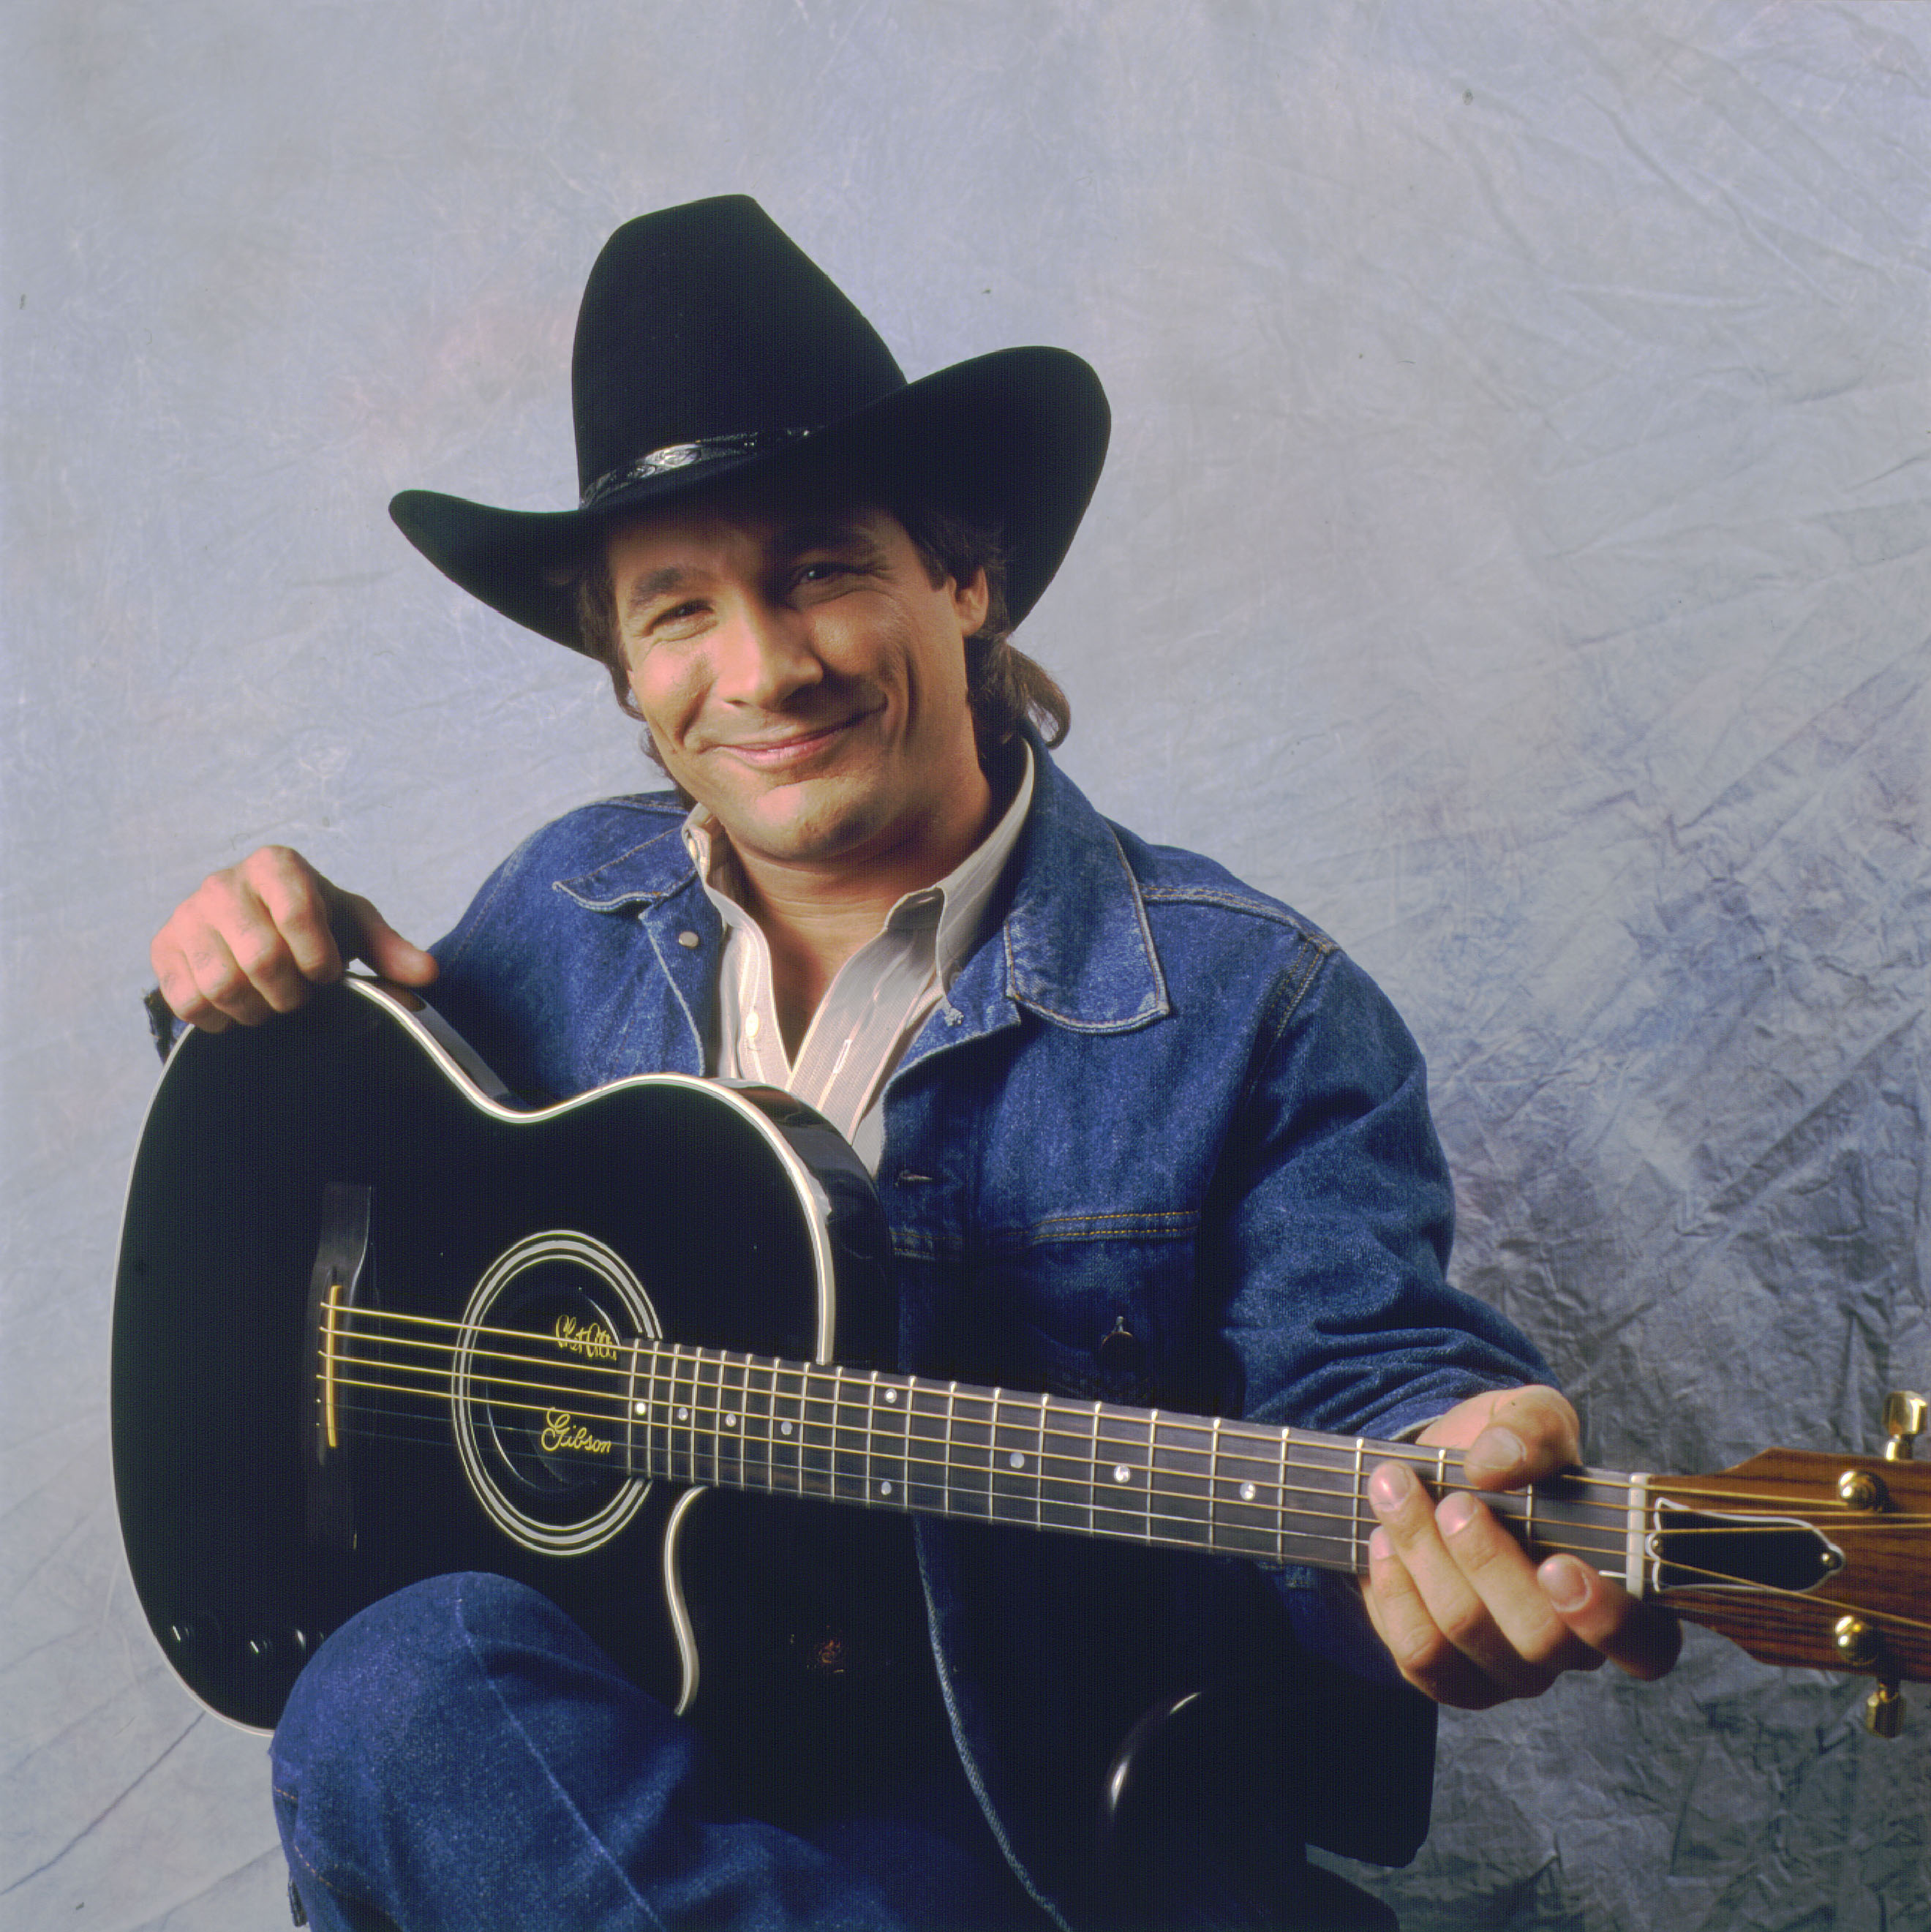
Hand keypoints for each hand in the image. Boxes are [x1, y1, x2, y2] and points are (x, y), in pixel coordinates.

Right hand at [151, 845, 436, 1030]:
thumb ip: (391, 949)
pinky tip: (239, 1008)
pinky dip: (219, 1019)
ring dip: (256, 1009)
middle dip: (290, 993)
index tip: (327, 972)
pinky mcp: (162, 948)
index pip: (299, 913)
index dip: (319, 958)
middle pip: (261, 958)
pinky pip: (187, 1000)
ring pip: (222, 984)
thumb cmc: (313, 922)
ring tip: (271, 1003)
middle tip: (300, 997)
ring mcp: (186, 915)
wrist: (255, 920)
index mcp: (276, 865)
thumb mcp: (354, 926)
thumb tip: (428, 974)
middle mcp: (224, 883)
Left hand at [1361, 1384, 1680, 1708]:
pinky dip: (1394, 1589)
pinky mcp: (1450, 1677)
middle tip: (1454, 1502)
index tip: (1557, 1566)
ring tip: (1395, 1491)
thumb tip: (1496, 1464)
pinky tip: (1384, 1540)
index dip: (1605, 1618)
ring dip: (1423, 1555)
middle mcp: (1571, 1648)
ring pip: (1466, 1635)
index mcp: (1622, 1595)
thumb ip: (1530, 1429)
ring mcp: (1509, 1672)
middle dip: (1485, 1560)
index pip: (1644, 1645)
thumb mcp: (1529, 1416)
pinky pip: (1420, 1653)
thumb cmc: (1504, 1452)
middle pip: (1538, 1637)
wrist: (1434, 1475)